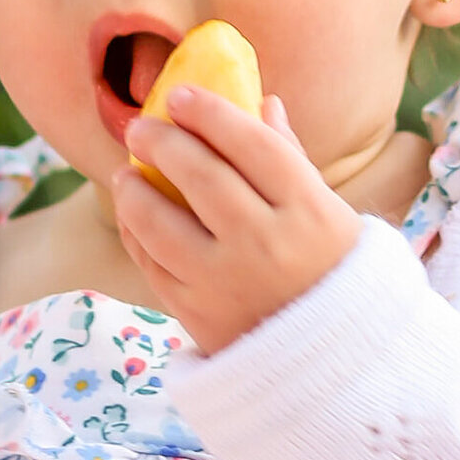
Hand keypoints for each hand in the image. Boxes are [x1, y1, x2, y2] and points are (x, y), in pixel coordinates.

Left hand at [115, 88, 359, 352]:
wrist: (334, 364)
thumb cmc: (332, 273)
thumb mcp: (329, 214)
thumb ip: (289, 158)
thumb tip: (262, 102)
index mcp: (309, 211)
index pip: (253, 145)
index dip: (211, 113)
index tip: (179, 95)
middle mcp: (267, 244)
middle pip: (203, 177)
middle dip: (163, 143)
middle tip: (140, 128)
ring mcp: (228, 282)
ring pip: (163, 223)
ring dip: (134, 191)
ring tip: (124, 173)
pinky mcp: (198, 315)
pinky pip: (152, 265)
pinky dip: (134, 235)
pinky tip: (131, 215)